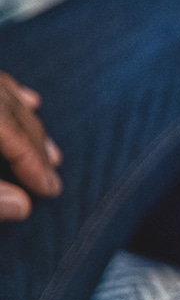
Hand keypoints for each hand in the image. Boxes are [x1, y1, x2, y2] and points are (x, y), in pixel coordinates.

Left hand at [0, 71, 61, 220]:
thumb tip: (22, 207)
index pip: (11, 134)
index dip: (32, 164)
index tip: (50, 190)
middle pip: (11, 114)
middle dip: (36, 147)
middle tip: (54, 176)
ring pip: (5, 93)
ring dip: (30, 123)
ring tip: (50, 150)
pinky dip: (13, 92)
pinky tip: (30, 100)